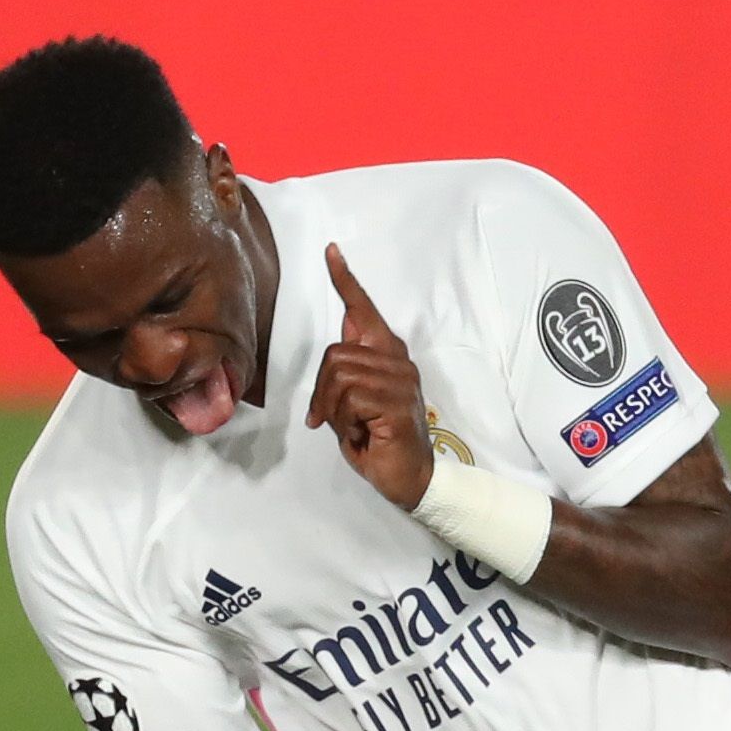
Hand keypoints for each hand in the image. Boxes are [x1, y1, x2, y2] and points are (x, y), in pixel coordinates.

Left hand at [305, 243, 435, 510]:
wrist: (408, 477)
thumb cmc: (378, 439)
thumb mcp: (353, 403)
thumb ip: (345, 375)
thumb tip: (333, 359)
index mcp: (387, 354)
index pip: (363, 310)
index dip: (345, 281)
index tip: (331, 252)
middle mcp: (397, 360)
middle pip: (334, 354)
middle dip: (322, 392)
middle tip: (331, 419)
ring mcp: (401, 380)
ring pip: (339, 376)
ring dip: (335, 411)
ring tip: (354, 428)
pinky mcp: (398, 402)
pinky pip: (351, 398)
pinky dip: (345, 422)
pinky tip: (363, 435)